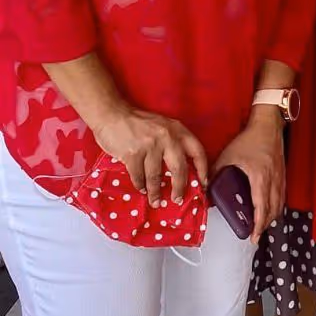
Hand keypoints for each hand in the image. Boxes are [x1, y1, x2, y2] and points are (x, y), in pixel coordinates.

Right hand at [91, 103, 208, 208]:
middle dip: (179, 187)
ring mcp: (149, 146)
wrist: (112, 114)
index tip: (203, 183)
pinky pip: (139, 176)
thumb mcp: (163, 126)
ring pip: (156, 176)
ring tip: (155, 201)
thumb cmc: (138, 122)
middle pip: (179, 168)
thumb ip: (173, 142)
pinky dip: (140, 185)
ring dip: (155, 192)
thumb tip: (181, 170)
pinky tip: (141, 189)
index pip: (197, 151)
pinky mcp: (132, 154)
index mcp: (177, 130)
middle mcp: (167, 137)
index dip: (203, 169)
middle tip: (178, 199)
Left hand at [213, 108, 284, 240]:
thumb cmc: (249, 139)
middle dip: (266, 224)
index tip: (253, 236)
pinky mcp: (283, 172)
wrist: (268, 124)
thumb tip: (206, 186)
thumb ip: (216, 171)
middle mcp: (273, 180)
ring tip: (263, 224)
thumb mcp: (229, 155)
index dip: (258, 224)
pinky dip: (277, 204)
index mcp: (260, 178)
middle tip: (257, 234)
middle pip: (274, 209)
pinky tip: (271, 206)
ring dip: (273, 215)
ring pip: (280, 202)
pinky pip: (282, 194)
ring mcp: (280, 176)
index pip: (261, 207)